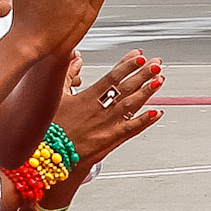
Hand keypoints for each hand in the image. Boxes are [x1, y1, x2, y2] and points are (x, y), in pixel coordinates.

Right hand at [55, 51, 163, 165]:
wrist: (51, 155)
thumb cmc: (52, 127)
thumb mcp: (55, 96)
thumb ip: (67, 74)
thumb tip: (75, 57)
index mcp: (87, 97)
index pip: (112, 77)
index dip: (127, 65)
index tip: (139, 56)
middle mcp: (99, 109)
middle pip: (126, 88)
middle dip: (142, 74)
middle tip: (156, 64)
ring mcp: (107, 124)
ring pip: (131, 105)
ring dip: (147, 92)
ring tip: (159, 80)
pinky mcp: (110, 140)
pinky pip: (131, 129)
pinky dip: (145, 120)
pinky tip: (157, 113)